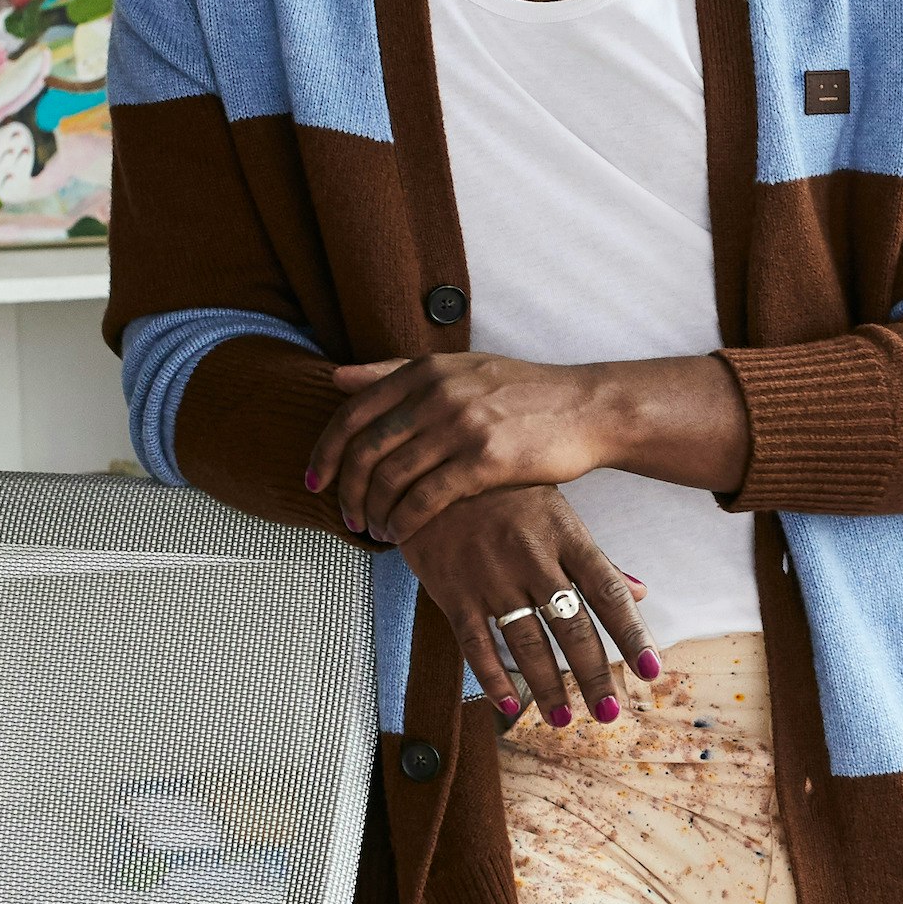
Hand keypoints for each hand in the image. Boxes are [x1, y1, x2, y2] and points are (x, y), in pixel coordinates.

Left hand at [306, 351, 745, 543]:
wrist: (587, 407)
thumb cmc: (523, 392)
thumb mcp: (458, 368)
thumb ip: (394, 372)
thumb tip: (335, 377)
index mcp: (425, 369)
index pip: (352, 412)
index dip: (325, 451)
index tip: (315, 481)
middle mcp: (438, 392)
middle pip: (365, 448)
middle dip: (346, 490)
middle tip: (345, 517)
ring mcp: (462, 425)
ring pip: (391, 477)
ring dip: (373, 511)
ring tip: (374, 531)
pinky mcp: (486, 460)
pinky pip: (426, 499)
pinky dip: (404, 522)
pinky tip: (401, 535)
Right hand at [399, 486, 658, 722]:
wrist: (431, 468)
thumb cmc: (504, 490)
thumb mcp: (556, 511)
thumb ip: (596, 559)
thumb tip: (640, 594)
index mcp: (565, 535)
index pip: (607, 591)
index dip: (631, 633)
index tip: (651, 672)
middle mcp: (532, 557)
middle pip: (571, 625)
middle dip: (594, 674)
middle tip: (610, 713)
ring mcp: (490, 575)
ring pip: (526, 641)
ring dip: (547, 686)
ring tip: (564, 719)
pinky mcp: (452, 589)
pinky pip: (475, 641)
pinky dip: (492, 676)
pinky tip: (508, 704)